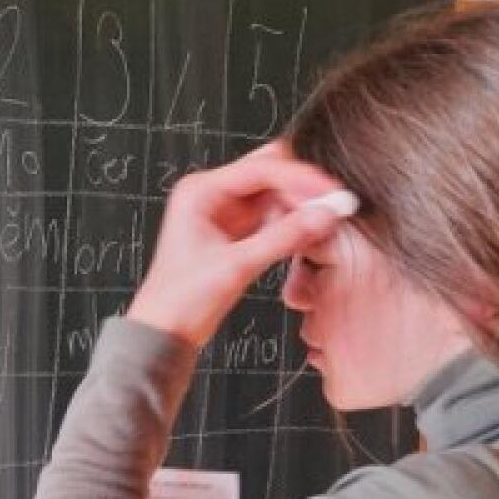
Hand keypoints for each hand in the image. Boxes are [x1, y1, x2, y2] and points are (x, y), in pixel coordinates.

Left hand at [127, 145, 353, 348]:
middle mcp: (211, 194)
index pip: (261, 169)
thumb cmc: (182, 298)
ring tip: (325, 221)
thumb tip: (326, 214)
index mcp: (200, 191)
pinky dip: (291, 222)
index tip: (332, 191)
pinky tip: (310, 232)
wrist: (166, 330)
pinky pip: (271, 215)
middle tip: (331, 205)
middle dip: (301, 187)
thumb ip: (285, 237)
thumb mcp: (237, 266)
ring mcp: (224, 211)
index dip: (300, 177)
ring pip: (273, 193)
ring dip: (299, 205)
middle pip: (269, 172)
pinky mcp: (235, 231)